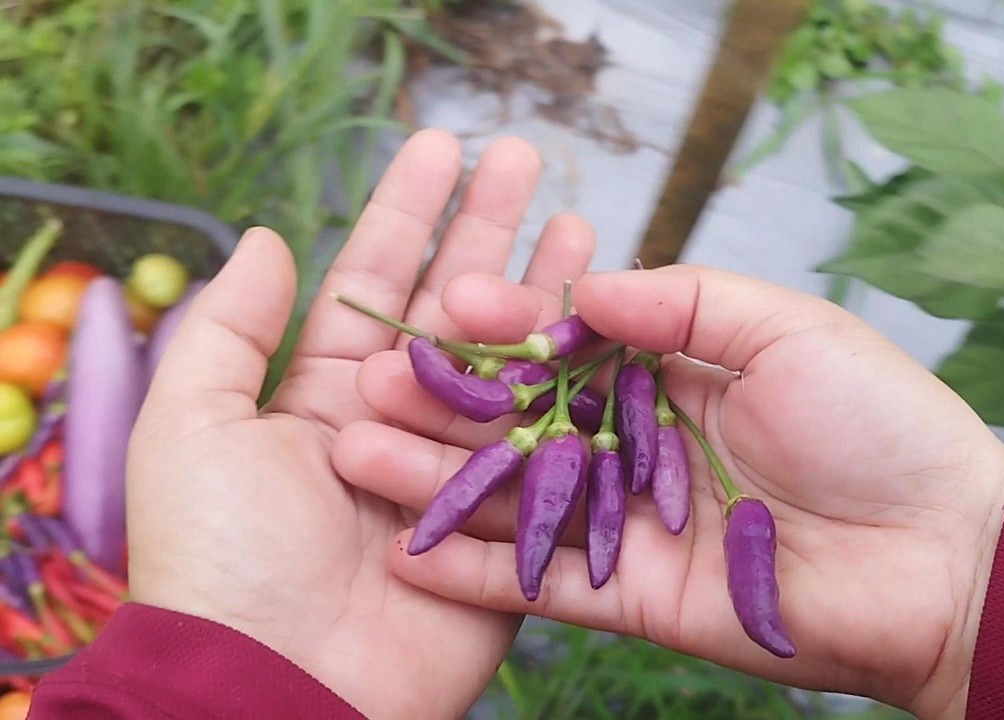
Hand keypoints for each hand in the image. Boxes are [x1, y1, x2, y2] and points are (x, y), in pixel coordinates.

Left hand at [125, 131, 598, 718]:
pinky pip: (552, 442)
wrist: (284, 682)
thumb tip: (269, 237)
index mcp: (329, 395)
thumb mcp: (191, 426)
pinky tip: (613, 332)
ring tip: (585, 227)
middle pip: (457, 307)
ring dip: (548, 292)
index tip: (444, 145)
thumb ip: (231, 328)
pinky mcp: (513, 522)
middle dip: (491, 229)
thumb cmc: (225, 557)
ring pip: (515, 362)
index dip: (408, 209)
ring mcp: (461, 469)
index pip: (376, 280)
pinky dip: (584, 387)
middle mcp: (401, 422)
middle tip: (531, 159)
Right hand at [334, 263, 1003, 718]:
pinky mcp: (635, 601)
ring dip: (438, 482)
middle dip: (448, 402)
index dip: (510, 327)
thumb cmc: (881, 426)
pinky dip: (476, 574)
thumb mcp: (788, 329)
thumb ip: (684, 304)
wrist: (942, 558)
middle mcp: (641, 451)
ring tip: (354, 452)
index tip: (450, 301)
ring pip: (519, 502)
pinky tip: (404, 552)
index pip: (570, 348)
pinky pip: (543, 584)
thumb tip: (583, 290)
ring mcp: (633, 528)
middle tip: (370, 380)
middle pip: (525, 425)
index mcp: (677, 377)